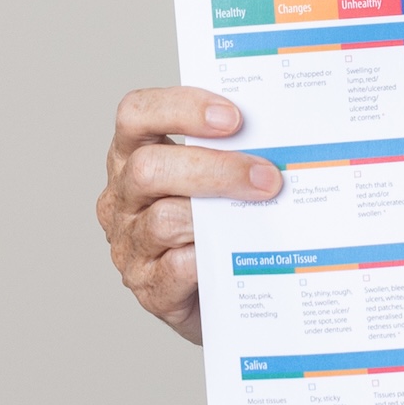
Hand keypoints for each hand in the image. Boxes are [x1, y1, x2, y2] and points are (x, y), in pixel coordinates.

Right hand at [99, 86, 279, 342]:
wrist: (221, 296)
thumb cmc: (217, 224)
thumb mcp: (213, 179)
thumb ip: (231, 152)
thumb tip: (281, 135)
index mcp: (132, 156)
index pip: (135, 115)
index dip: (181, 108)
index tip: (233, 117)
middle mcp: (122, 198)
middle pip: (148, 168)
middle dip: (214, 168)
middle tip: (267, 175)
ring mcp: (129, 246)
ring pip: (164, 219)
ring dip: (220, 212)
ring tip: (265, 209)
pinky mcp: (149, 289)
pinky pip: (177, 268)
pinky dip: (211, 255)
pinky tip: (240, 249)